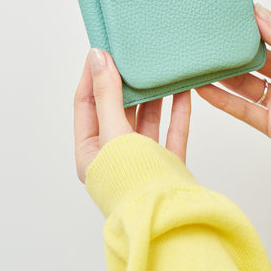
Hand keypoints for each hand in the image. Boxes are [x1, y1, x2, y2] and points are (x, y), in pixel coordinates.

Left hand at [74, 48, 190, 182]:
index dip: (92, 75)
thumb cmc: (133, 183)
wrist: (171, 220)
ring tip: (158, 68)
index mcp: (91, 151)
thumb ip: (108, 94)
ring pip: (147, 118)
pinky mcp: (168, 161)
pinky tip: (183, 90)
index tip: (101, 50)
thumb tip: (97, 58)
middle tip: (132, 55)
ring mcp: (143, 158)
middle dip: (126, 82)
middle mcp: (115, 154)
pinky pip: (172, 129)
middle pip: (118, 109)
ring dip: (154, 95)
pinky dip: (177, 109)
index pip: (87, 104)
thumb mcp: (114, 132)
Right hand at [195, 4, 270, 147]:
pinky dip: (222, 100)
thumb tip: (261, 14)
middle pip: (254, 61)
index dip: (253, 27)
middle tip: (211, 38)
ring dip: (222, 74)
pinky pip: (242, 110)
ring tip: (202, 62)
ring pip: (244, 84)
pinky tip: (205, 88)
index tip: (231, 15)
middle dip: (233, 50)